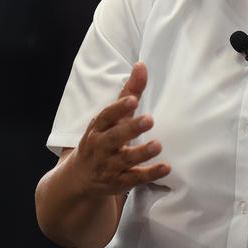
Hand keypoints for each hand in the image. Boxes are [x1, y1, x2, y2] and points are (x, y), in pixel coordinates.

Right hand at [71, 62, 169, 194]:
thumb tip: (142, 66)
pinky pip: (135, 178)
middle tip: (149, 120)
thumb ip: (129, 93)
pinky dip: (150, 174)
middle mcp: (100, 147)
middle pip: (114, 138)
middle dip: (130, 129)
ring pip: (125, 160)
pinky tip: (166, 167)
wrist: (81, 177)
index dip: (118, 108)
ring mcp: (109, 166)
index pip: (106, 116)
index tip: (132, 100)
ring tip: (157, 145)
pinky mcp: (119, 181)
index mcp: (97, 128)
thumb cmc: (102, 139)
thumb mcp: (111, 117)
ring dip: (142, 153)